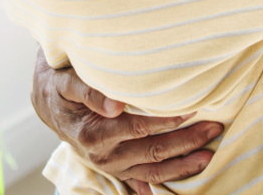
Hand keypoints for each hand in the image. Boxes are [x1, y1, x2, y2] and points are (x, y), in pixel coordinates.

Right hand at [31, 49, 222, 194]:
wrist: (48, 105)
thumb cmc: (60, 86)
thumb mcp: (66, 82)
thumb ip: (89, 90)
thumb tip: (116, 104)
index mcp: (93, 134)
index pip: (139, 128)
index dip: (167, 120)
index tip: (192, 109)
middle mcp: (104, 156)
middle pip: (153, 152)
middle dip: (186, 142)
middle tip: (214, 128)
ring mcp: (112, 166)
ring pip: (153, 171)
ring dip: (184, 164)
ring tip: (210, 154)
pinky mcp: (117, 169)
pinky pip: (146, 179)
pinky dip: (167, 180)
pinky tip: (187, 177)